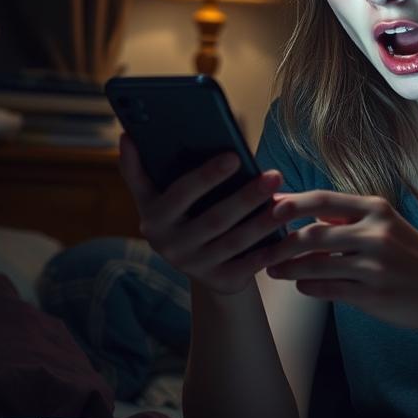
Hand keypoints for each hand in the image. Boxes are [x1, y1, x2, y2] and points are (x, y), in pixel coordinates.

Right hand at [117, 133, 290, 295]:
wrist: (200, 260)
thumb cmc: (184, 210)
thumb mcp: (159, 193)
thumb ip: (143, 167)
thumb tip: (126, 136)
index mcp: (154, 217)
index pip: (180, 194)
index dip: (206, 176)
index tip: (235, 155)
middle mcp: (171, 246)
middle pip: (214, 219)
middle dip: (246, 197)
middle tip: (275, 174)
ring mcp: (196, 267)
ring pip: (235, 242)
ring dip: (263, 222)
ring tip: (287, 202)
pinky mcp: (221, 281)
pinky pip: (251, 265)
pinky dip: (271, 249)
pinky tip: (291, 234)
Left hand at [254, 189, 417, 334]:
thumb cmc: (414, 258)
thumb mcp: (389, 227)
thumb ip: (350, 220)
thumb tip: (305, 213)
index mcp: (377, 210)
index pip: (323, 200)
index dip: (290, 204)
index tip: (266, 209)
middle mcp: (375, 233)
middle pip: (312, 234)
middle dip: (279, 242)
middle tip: (260, 248)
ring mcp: (374, 265)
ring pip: (315, 264)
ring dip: (288, 268)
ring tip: (272, 269)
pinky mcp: (373, 295)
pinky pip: (328, 289)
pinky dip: (309, 287)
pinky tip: (302, 286)